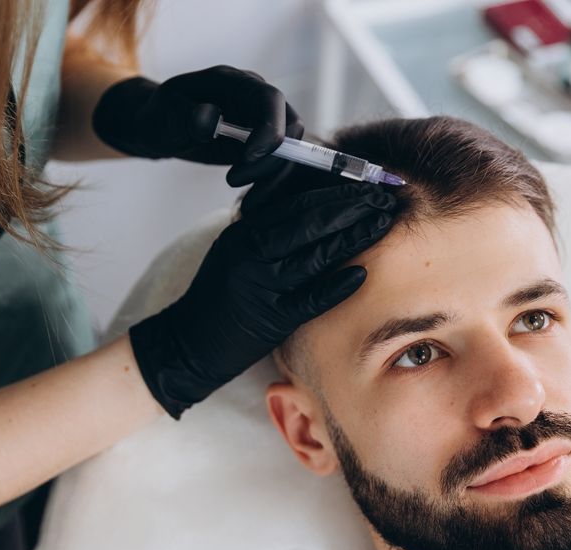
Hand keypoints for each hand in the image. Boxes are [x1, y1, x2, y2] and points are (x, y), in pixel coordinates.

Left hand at [92, 65, 302, 185]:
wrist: (158, 128)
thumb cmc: (159, 116)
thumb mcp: (164, 114)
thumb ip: (186, 115)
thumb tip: (212, 118)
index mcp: (233, 81)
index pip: (270, 98)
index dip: (269, 127)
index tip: (248, 157)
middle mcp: (255, 97)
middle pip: (289, 126)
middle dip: (271, 159)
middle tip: (233, 181)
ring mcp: (261, 120)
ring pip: (289, 150)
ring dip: (271, 178)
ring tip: (244, 203)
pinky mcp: (261, 143)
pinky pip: (277, 164)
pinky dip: (268, 185)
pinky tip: (250, 204)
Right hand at [129, 183, 396, 418]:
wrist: (186, 343)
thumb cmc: (218, 297)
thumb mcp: (235, 250)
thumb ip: (266, 228)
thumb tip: (312, 206)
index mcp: (244, 233)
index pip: (296, 203)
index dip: (335, 192)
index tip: (365, 184)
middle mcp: (250, 253)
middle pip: (308, 222)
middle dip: (352, 207)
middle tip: (384, 198)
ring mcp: (260, 286)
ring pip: (312, 254)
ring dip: (353, 237)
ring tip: (384, 224)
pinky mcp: (269, 320)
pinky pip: (308, 300)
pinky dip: (335, 286)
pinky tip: (362, 274)